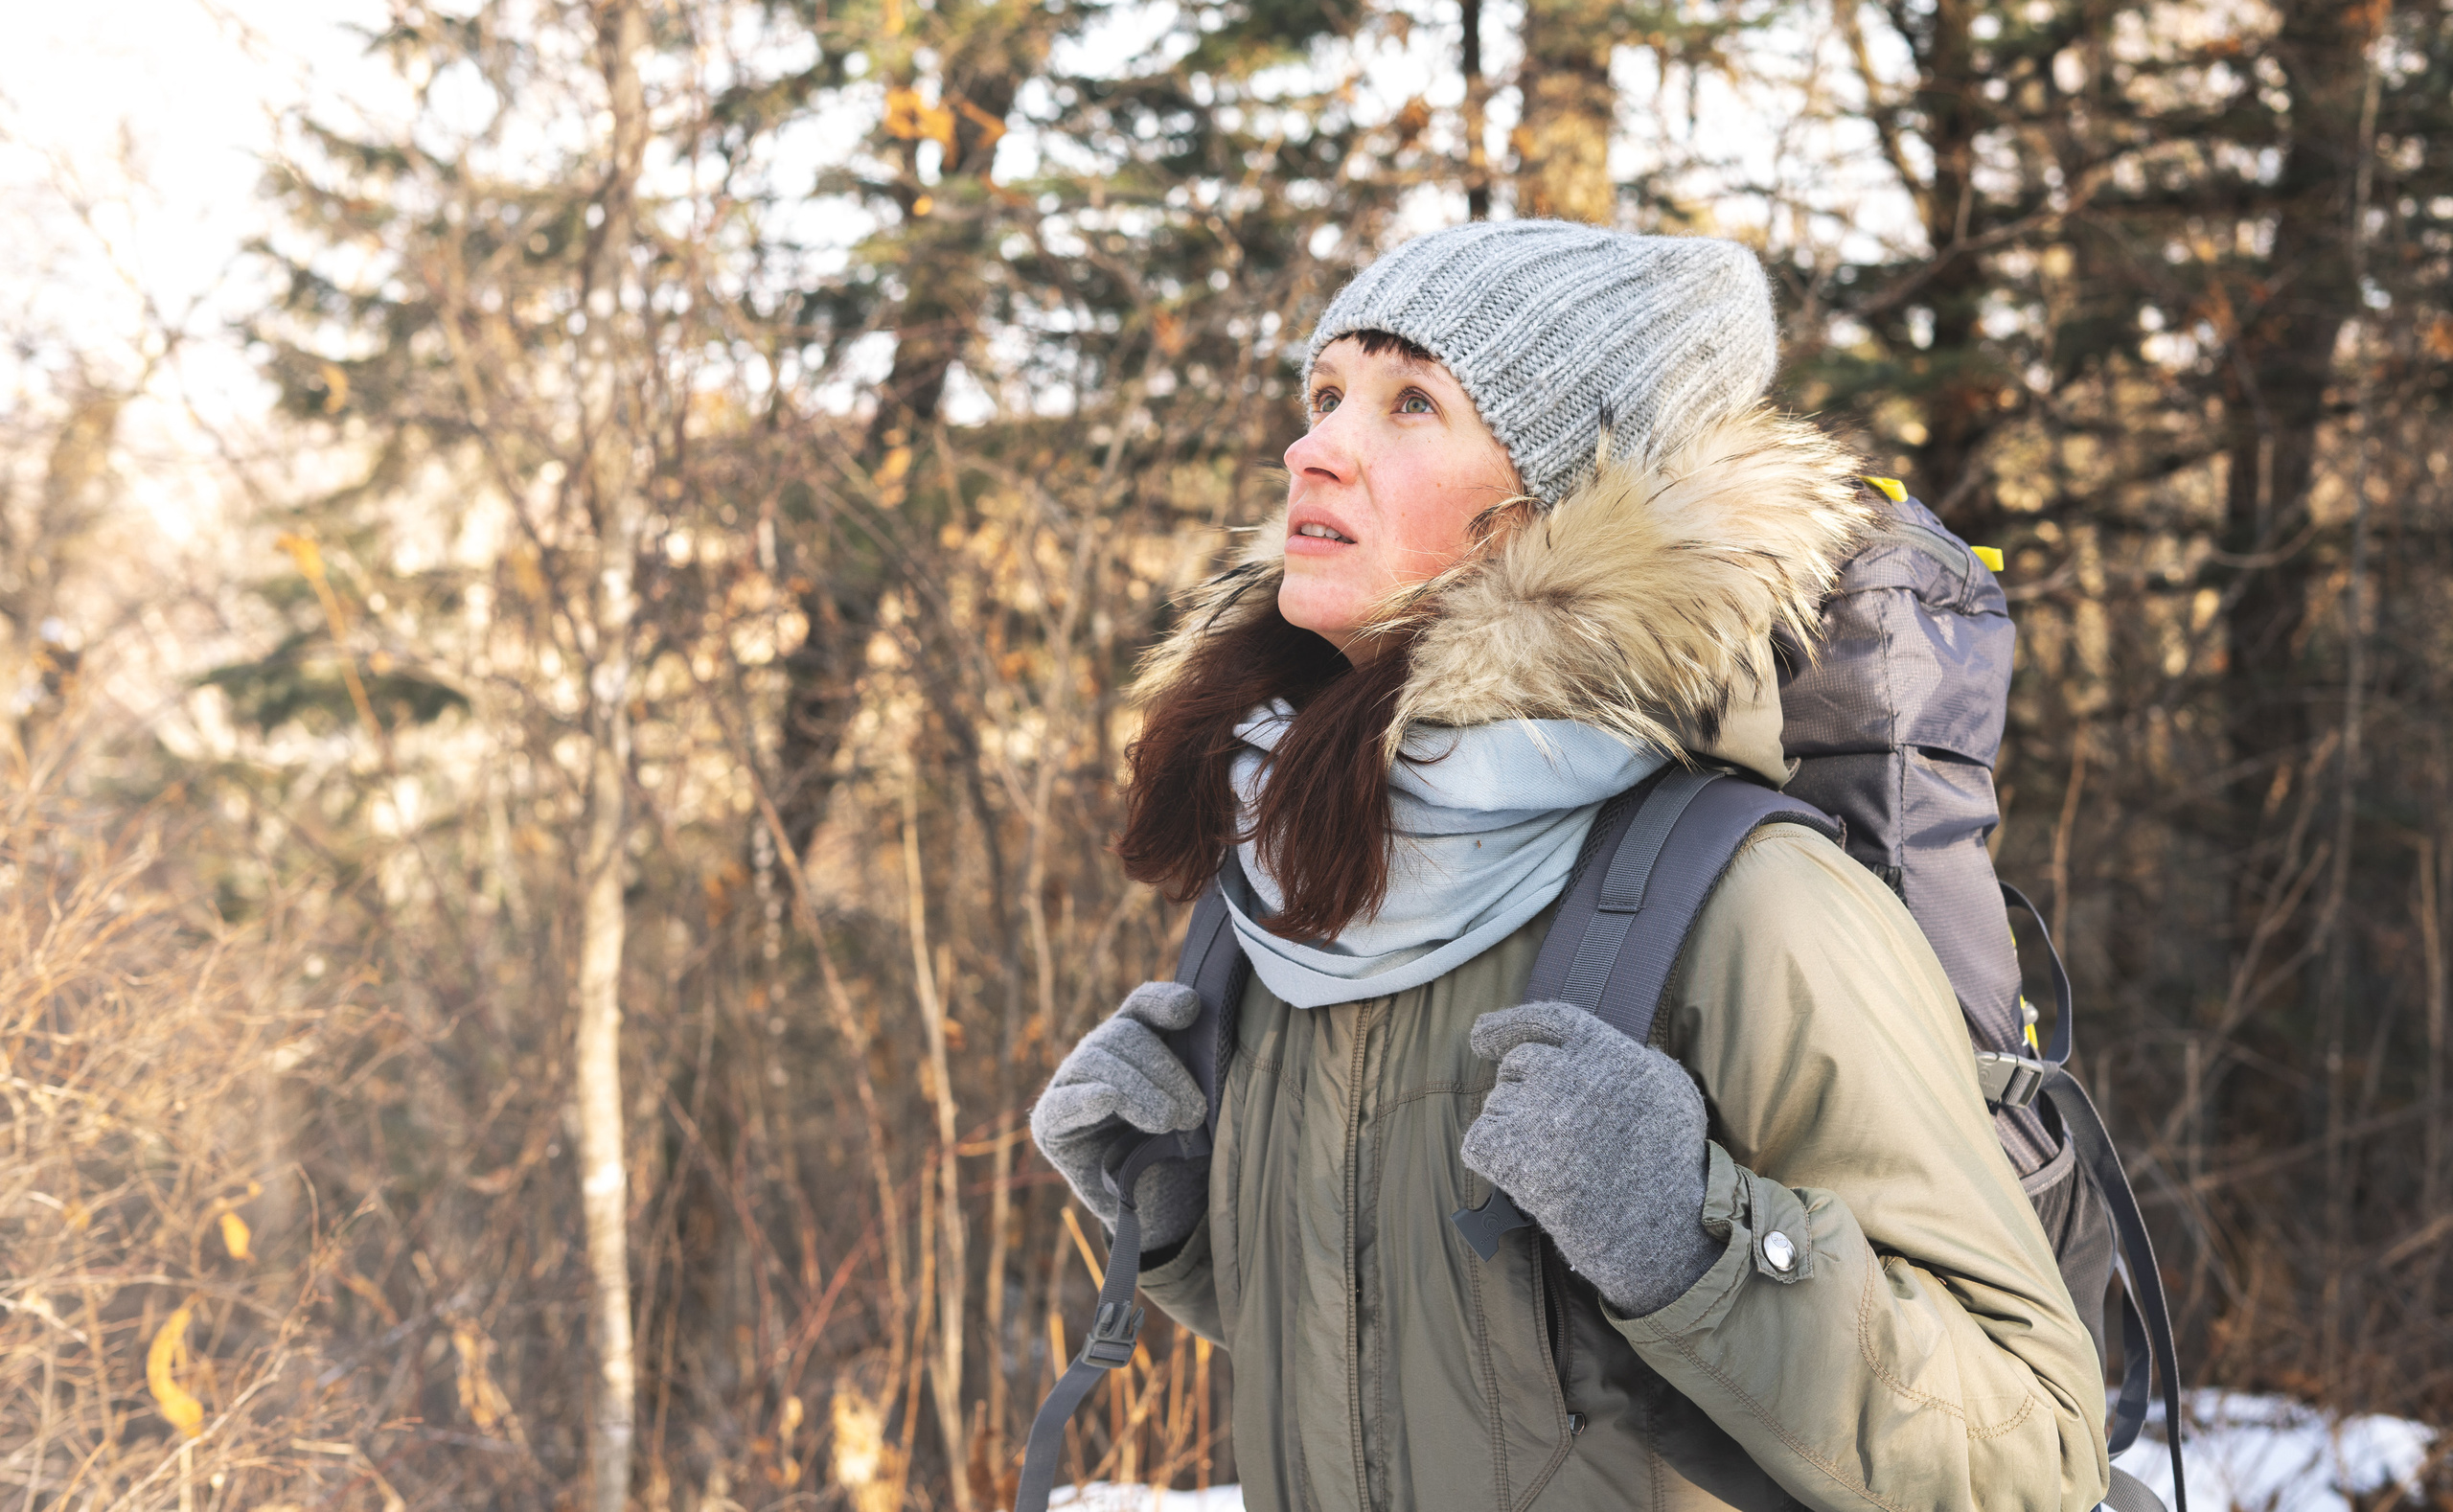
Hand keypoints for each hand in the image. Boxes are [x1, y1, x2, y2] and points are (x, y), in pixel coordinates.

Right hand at [1030, 982, 1209, 1247]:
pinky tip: (1108, 1100)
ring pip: (1097, 1061)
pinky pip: (1062, 1103)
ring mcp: (1069, 1086)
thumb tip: (1203, 1026)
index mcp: (1135, 1041)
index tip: (1190, 1011)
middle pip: (1125, 1034)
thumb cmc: (1182, 1149)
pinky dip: (1085, 1099)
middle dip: (1164, 1070)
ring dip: (1139, 1090)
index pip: (1142, 1005)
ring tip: (1169, 1122)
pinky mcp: (1049, 1124)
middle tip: (1194, 1113)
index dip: (1162, 1002)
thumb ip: (1200, 1068)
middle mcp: (1098, 1054)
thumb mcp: (1199, 1105)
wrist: (1156, 1209)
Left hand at [1460, 1000, 1720, 1316]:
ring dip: (1512, 1128)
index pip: (1546, 1019)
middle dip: (1524, 1090)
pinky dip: (1493, 1159)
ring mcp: (1537, 1114)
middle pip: (1517, 1064)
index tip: (1481, 1035)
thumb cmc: (1672, 1164)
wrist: (1661, 1232)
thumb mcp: (1675, 1093)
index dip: (1509, 1023)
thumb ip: (1643, 1060)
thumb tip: (1630, 1048)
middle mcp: (1566, 1072)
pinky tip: (1526, 1177)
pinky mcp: (1514, 1157)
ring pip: (1496, 1105)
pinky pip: (1478, 1143)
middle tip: (1553, 1130)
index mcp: (1605, 1050)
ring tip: (1556, 1161)